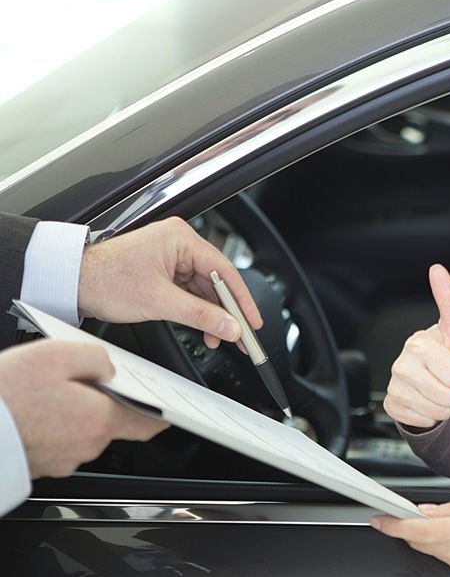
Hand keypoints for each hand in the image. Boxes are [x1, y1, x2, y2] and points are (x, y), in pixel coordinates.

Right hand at [0, 340, 167, 477]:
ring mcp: (61, 461)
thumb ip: (95, 358)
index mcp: (99, 420)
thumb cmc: (3, 394)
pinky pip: (55, 440)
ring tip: (43, 390)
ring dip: (72, 411)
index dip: (163, 412)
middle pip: (109, 421)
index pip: (148, 422)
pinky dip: (51, 424)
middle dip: (101, 400)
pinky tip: (30, 407)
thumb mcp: (55, 355)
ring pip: (80, 430)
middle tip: (78, 378)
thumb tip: (109, 367)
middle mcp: (86, 446)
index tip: (173, 407)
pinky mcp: (38, 466)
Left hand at [77, 217, 262, 348]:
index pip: (224, 271)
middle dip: (227, 311)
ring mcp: (171, 259)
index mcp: (180, 239)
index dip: (242, 300)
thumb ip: (199, 316)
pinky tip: (204, 329)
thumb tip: (229, 326)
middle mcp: (179, 245)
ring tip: (220, 337)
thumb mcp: (158, 301)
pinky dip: (198, 312)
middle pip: (217, 282)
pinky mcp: (163, 272)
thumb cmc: (103, 279)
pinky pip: (190, 293)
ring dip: (212, 315)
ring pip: (204, 291)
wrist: (70, 282)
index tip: (252, 322)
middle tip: (241, 335)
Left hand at [370, 487, 449, 576]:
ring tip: (441, 522)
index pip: (420, 531)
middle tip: (405, 514)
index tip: (380, 520)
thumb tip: (427, 511)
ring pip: (433, 552)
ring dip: (427, 538)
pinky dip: (444, 547)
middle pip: (421, 543)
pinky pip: (448, 561)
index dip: (395, 525)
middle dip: (409, 529)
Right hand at [383, 264, 449, 427]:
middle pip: (448, 395)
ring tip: (436, 389)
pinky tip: (424, 400)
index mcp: (417, 344)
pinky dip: (429, 415)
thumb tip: (437, 269)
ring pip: (438, 411)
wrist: (429, 379)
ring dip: (443, 404)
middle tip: (444, 379)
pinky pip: (424, 420)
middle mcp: (401, 365)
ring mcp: (394, 386)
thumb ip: (448, 301)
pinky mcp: (391, 406)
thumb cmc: (444, 354)